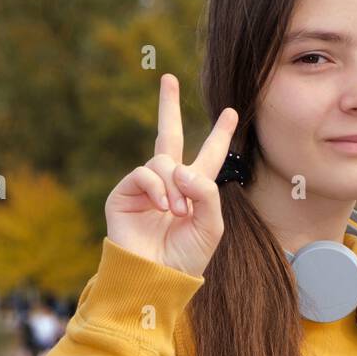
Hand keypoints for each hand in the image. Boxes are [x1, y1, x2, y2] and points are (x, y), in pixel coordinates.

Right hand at [105, 73, 238, 276]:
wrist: (157, 277)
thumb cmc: (186, 258)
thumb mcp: (211, 225)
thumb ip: (206, 192)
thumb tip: (180, 168)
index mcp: (193, 191)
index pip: (208, 156)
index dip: (219, 135)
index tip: (232, 112)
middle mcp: (168, 184)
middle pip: (169, 135)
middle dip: (168, 106)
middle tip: (169, 78)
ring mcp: (145, 187)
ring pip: (163, 161)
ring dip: (175, 185)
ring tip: (178, 213)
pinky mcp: (124, 194)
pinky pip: (144, 173)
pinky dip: (157, 187)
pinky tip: (163, 207)